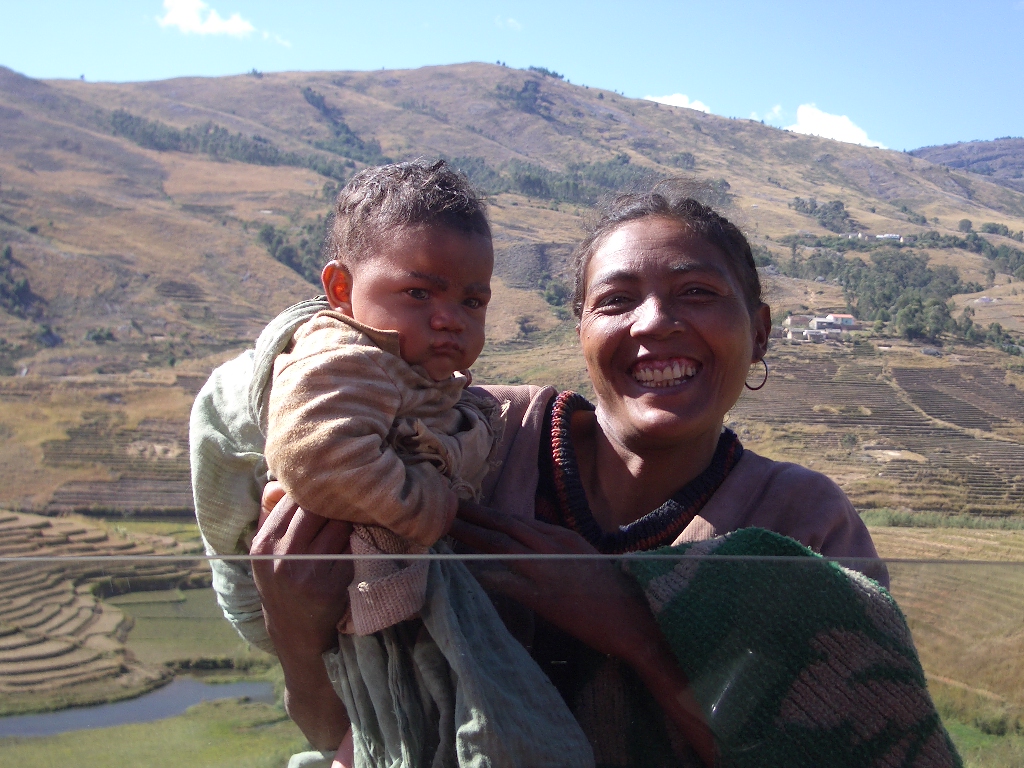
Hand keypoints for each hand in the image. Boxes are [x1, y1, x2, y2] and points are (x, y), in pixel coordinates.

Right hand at [251, 484, 353, 655]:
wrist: (294, 631)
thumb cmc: (280, 581)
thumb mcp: (265, 550)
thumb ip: (269, 512)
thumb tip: (280, 480)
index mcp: (263, 544)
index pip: (292, 499)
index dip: (314, 490)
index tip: (328, 486)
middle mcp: (282, 557)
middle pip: (316, 509)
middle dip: (334, 500)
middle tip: (349, 495)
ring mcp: (308, 572)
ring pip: (338, 525)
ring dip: (349, 518)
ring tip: (357, 514)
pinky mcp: (331, 585)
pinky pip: (351, 548)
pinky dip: (357, 540)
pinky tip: (359, 539)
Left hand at [450, 500, 716, 766]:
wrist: (638, 620)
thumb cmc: (618, 595)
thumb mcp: (589, 559)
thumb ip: (562, 548)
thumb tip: (541, 536)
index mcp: (564, 537)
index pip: (518, 520)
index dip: (490, 513)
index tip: (468, 506)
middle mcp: (552, 545)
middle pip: (503, 524)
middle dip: (472, 514)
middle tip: (444, 504)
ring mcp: (546, 568)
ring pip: (498, 544)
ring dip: (468, 534)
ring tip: (443, 526)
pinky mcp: (543, 595)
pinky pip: (502, 580)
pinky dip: (479, 572)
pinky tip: (458, 569)